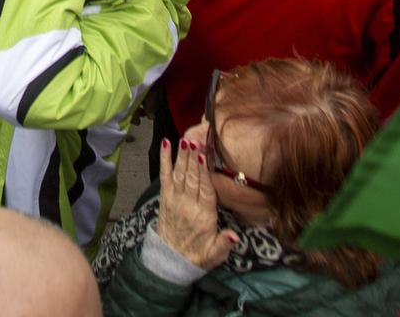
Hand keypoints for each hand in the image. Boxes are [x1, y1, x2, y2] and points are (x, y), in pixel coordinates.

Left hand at [153, 136, 238, 270]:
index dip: (204, 173)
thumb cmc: (198, 254)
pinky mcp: (165, 196)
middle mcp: (188, 205)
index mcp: (204, 216)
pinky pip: (164, 175)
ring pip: (179, 174)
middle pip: (192, 178)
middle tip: (195, 139)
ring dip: (182, 155)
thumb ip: (225, 243)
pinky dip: (164, 159)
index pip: (205, 190)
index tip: (204, 156)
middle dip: (193, 158)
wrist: (171, 260)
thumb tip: (235, 236)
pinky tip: (165, 143)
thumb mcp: (216, 254)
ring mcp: (175, 199)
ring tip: (185, 139)